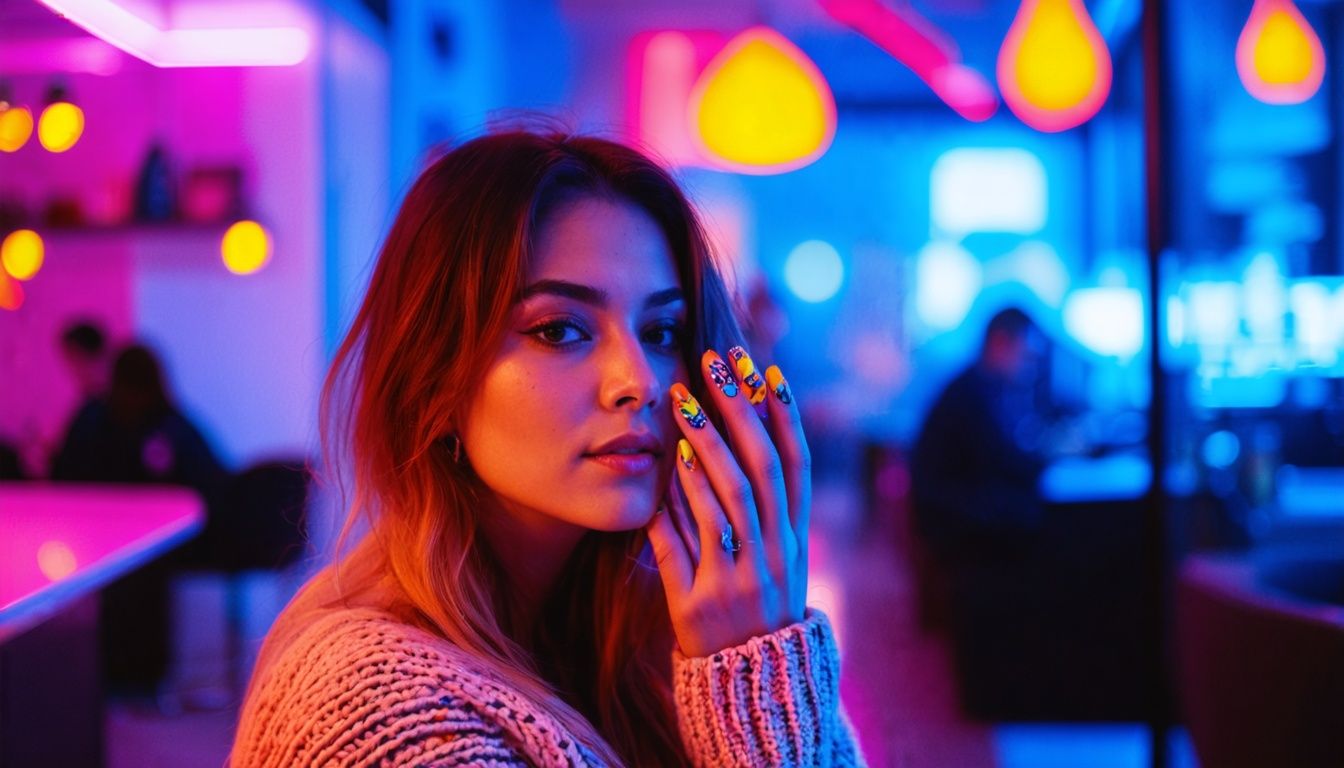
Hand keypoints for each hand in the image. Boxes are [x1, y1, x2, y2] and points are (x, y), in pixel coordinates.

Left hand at [646, 346, 810, 657]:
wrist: (752, 689)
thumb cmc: (758, 609)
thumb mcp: (777, 560)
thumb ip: (765, 509)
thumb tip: (744, 435)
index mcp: (795, 541)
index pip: (796, 467)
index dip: (784, 417)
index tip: (766, 370)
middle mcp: (775, 556)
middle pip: (761, 472)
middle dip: (739, 414)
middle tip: (715, 366)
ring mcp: (740, 580)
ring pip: (729, 502)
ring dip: (706, 447)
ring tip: (682, 403)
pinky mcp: (700, 604)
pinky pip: (687, 544)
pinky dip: (678, 504)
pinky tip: (665, 466)